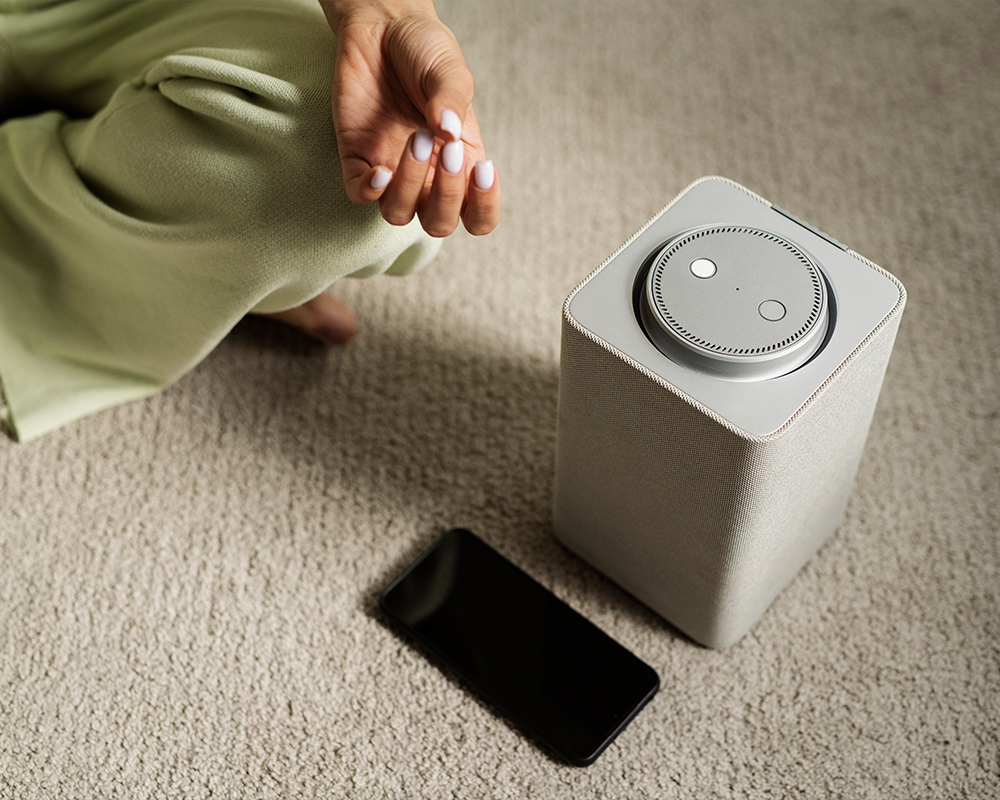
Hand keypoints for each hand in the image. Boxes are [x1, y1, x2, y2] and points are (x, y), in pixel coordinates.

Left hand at [320, 0, 499, 236]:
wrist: (382, 25)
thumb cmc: (424, 52)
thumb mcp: (452, 72)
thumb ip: (453, 101)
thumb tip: (448, 131)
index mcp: (460, 164)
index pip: (477, 216)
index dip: (484, 207)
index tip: (484, 170)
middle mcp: (427, 175)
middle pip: (438, 224)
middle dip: (447, 194)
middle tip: (448, 149)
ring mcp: (391, 169)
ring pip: (399, 213)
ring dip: (410, 186)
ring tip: (417, 138)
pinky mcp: (357, 157)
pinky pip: (360, 194)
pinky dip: (370, 191)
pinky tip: (380, 169)